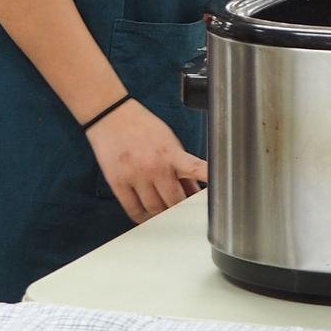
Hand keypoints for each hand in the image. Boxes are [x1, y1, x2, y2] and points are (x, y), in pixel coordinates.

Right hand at [84, 99, 206, 223]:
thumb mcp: (168, 141)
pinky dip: (143, 216)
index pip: (197, 170)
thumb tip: (194, 192)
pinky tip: (147, 213)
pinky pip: (135, 211)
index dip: (210, 182)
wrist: (110, 114)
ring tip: (163, 208)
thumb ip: (182, 168)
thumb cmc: (141, 125)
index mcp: (171, 153)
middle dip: (181, 207)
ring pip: (155, 211)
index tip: (220, 194)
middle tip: (182, 209)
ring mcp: (136, 175)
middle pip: (175, 202)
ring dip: (162, 213)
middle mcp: (155, 166)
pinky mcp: (118, 182)